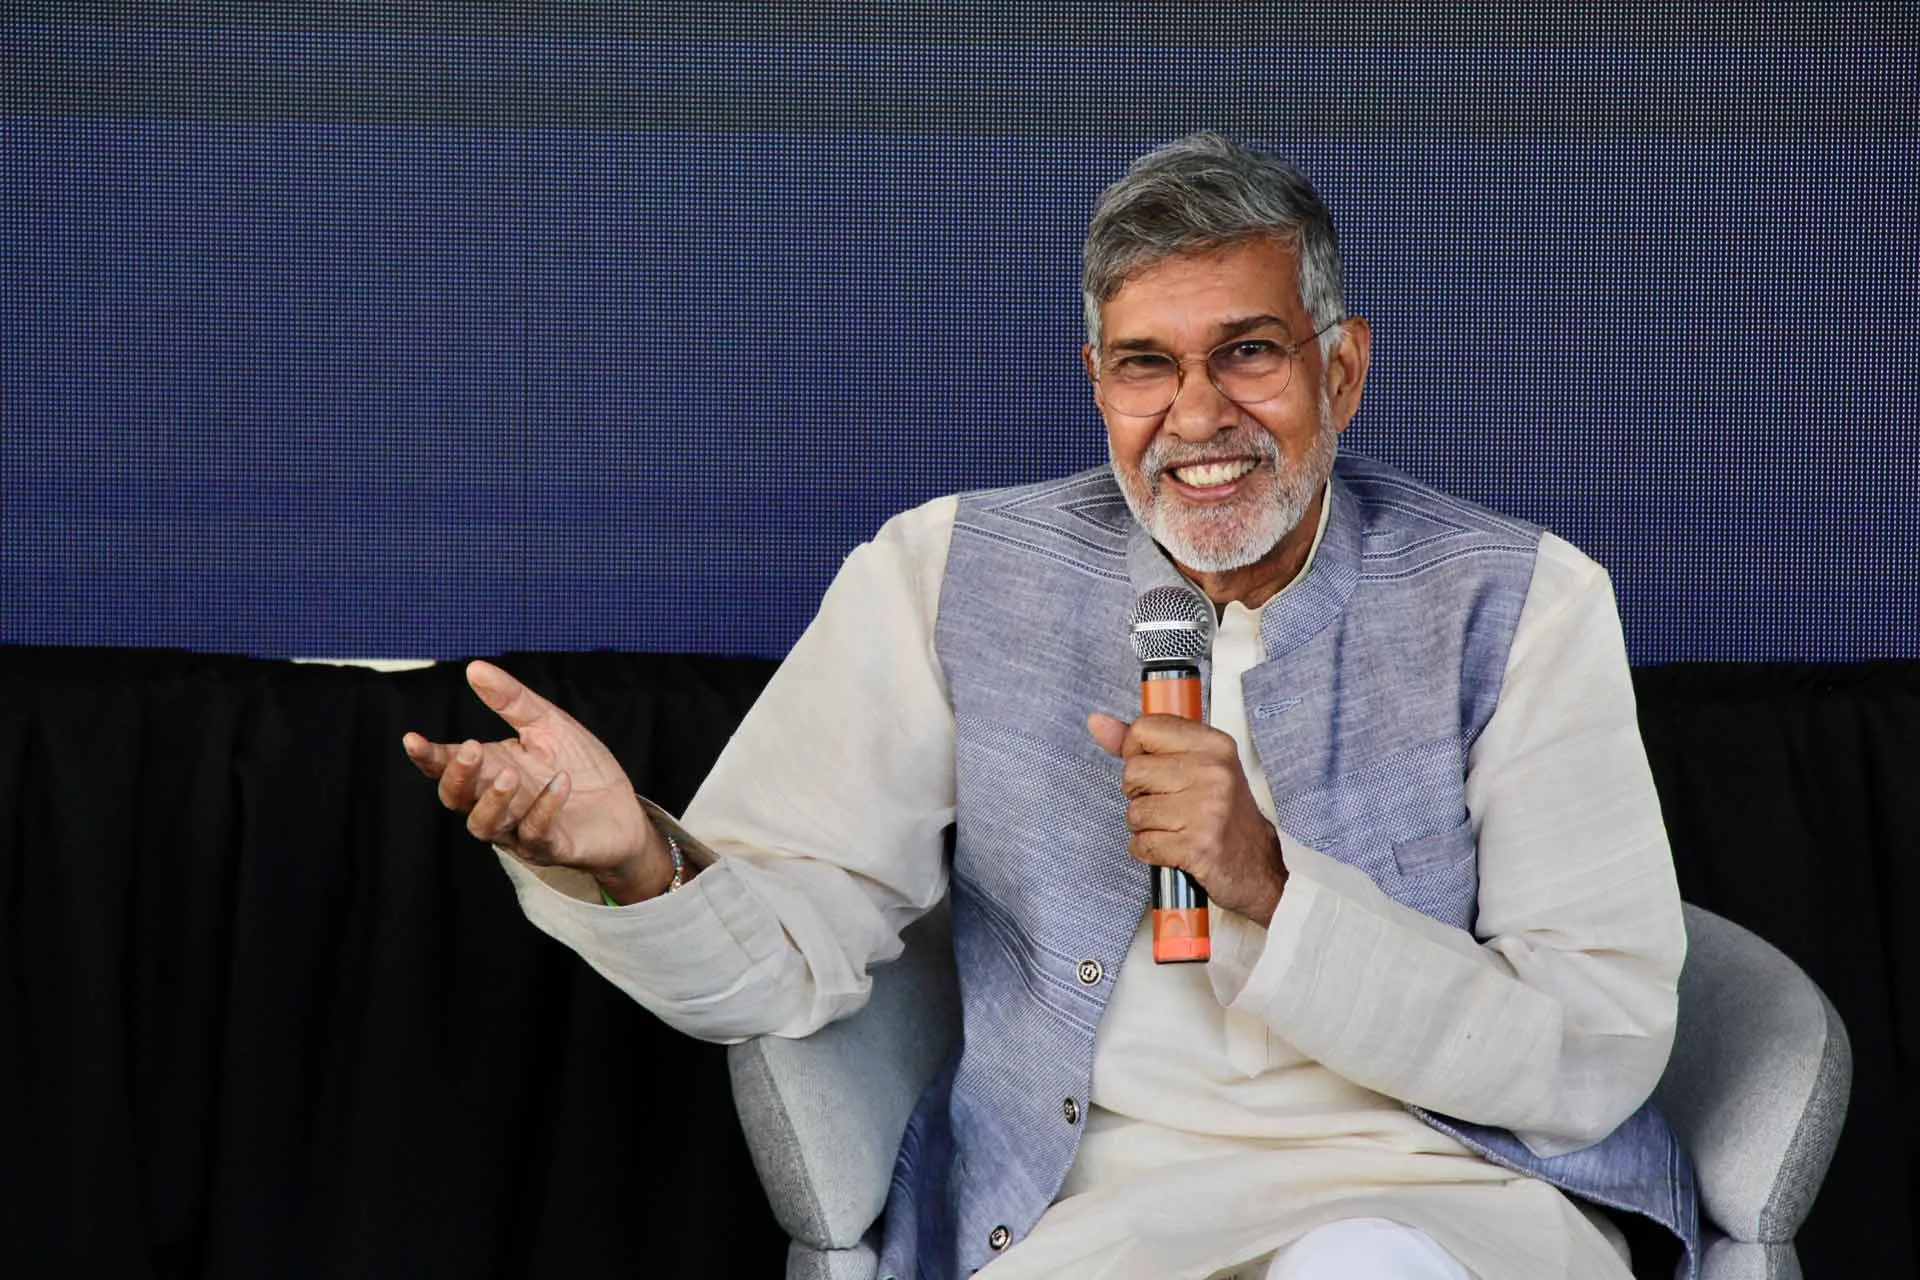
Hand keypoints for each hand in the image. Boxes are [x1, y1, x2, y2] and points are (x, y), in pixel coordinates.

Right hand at [402, 661, 673, 902]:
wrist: (624, 810)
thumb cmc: (580, 766)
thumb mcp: (548, 724)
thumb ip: (512, 701)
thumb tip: (475, 668)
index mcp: (491, 769)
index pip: (447, 765)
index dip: (427, 755)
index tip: (412, 739)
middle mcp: (497, 802)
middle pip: (456, 798)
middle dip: (458, 775)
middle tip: (472, 748)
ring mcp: (519, 829)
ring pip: (484, 825)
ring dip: (493, 800)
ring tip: (510, 774)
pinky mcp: (550, 847)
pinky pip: (536, 834)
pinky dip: (545, 809)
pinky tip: (560, 782)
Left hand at [1088, 711, 1287, 925]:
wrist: (1256, 864)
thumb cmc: (1222, 813)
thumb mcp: (1192, 765)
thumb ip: (1142, 744)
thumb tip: (1098, 723)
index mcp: (1212, 744)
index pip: (1144, 729)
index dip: (1137, 753)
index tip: (1155, 770)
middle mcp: (1213, 772)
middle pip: (1133, 772)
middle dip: (1139, 794)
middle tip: (1168, 804)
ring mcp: (1206, 809)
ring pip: (1134, 812)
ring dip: (1145, 826)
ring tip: (1174, 827)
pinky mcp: (1197, 846)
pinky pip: (1141, 844)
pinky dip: (1148, 850)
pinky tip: (1171, 847)